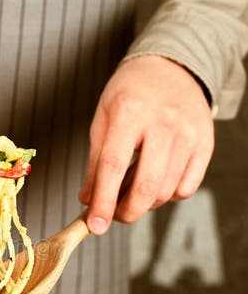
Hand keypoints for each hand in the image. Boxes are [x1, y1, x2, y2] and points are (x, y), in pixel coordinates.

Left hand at [79, 55, 214, 233]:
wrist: (171, 67)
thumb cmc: (131, 93)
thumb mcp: (103, 118)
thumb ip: (95, 161)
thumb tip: (88, 200)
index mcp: (129, 112)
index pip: (113, 167)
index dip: (103, 202)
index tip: (94, 226)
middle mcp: (163, 123)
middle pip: (146, 186)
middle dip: (126, 212)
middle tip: (114, 216)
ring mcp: (188, 133)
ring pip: (167, 191)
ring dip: (145, 204)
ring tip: (132, 192)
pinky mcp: (205, 143)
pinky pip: (187, 188)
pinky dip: (168, 196)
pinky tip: (156, 181)